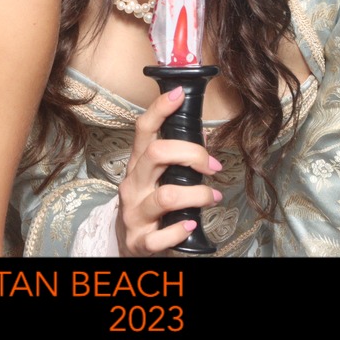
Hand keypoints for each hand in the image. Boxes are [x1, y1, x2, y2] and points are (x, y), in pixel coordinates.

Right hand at [117, 86, 222, 256]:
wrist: (126, 246)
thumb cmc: (147, 206)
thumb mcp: (155, 179)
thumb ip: (176, 158)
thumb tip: (202, 134)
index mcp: (138, 165)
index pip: (144, 130)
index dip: (160, 109)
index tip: (178, 94)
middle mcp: (133, 185)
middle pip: (157, 154)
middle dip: (192, 154)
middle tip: (213, 165)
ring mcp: (134, 213)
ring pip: (166, 196)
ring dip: (198, 195)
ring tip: (211, 198)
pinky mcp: (141, 241)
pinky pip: (163, 235)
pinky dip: (181, 230)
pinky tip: (191, 225)